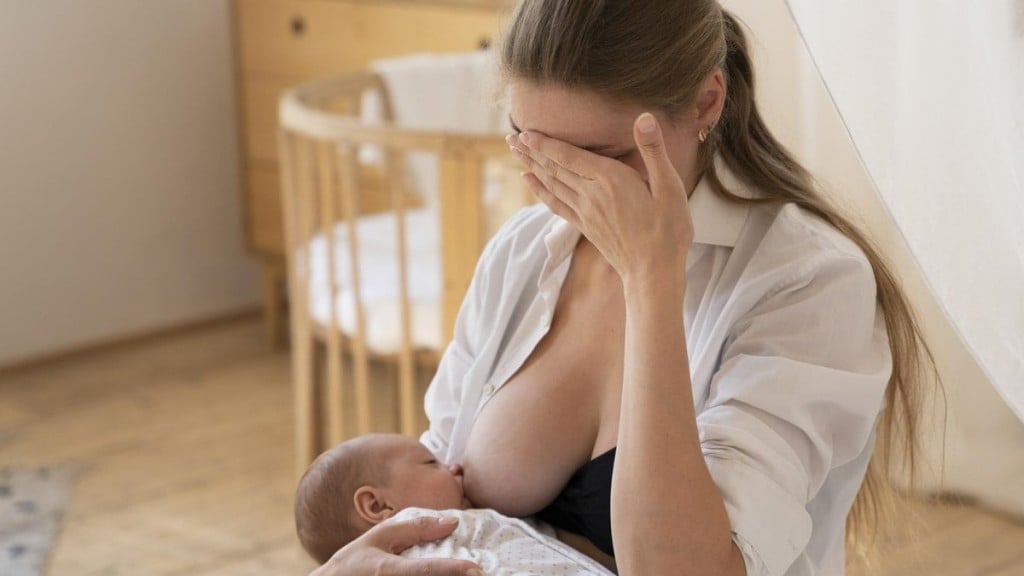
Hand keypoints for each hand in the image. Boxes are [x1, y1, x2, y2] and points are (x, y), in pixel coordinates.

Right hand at [311, 516, 481, 575]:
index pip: (425, 571)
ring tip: (468, 575)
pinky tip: (453, 575)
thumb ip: (414, 528)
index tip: (476, 569)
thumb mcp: (378, 538)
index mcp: (387, 571)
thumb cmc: (354, 563)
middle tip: (480, 574)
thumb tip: (452, 521)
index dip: (452, 569)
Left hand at [508, 113, 694, 288]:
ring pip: (552, 184)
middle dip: (532, 150)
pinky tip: (530, 181)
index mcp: (611, 180)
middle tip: (510, 137)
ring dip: (532, 165)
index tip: (525, 131)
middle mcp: (591, 195)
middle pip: (555, 168)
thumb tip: (644, 118)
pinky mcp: (585, 226)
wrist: (653, 272)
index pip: (569, 156)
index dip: (546, 143)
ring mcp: (585, 212)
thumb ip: (653, 151)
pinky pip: (556, 204)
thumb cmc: (668, 230)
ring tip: (515, 152)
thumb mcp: (669, 187)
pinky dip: (540, 191)